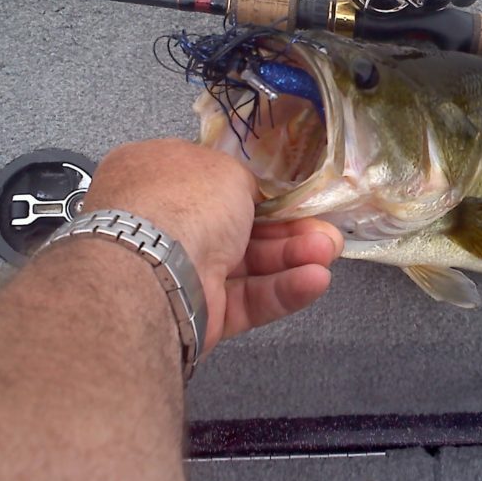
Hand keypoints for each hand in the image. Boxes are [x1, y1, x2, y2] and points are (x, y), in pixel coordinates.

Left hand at [81, 139, 342, 352]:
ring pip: (246, 264)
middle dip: (287, 229)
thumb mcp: (224, 168)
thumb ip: (242, 181)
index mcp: (152, 174)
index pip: (208, 181)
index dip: (252, 188)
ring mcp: (178, 270)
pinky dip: (280, 290)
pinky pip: (245, 299)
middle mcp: (161, 222)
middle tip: (324, 230)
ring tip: (329, 252)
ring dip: (292, 257)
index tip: (288, 195)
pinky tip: (314, 281)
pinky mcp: (197, 313)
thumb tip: (247, 192)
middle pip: (236, 226)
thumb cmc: (182, 201)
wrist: (155, 269)